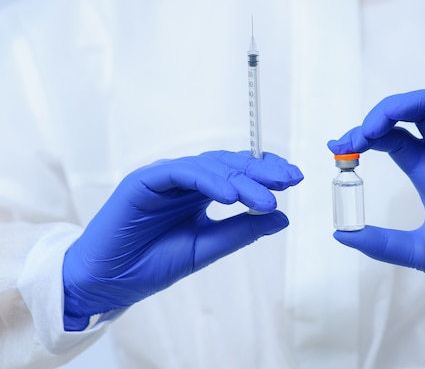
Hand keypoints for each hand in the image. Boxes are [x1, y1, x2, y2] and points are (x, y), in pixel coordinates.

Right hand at [63, 150, 302, 329]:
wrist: (109, 283)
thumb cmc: (152, 265)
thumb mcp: (205, 248)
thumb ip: (241, 231)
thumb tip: (282, 217)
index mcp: (199, 193)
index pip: (237, 173)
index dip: (266, 173)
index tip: (293, 180)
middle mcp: (184, 180)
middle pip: (229, 164)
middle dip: (261, 170)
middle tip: (289, 180)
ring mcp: (164, 177)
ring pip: (209, 166)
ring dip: (241, 181)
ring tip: (265, 199)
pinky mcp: (144, 181)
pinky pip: (181, 172)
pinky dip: (208, 181)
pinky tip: (230, 197)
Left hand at [328, 90, 424, 308]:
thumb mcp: (414, 249)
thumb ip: (379, 242)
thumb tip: (339, 234)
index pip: (391, 137)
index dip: (364, 135)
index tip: (337, 145)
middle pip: (412, 115)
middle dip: (382, 115)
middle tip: (358, 135)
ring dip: (411, 103)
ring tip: (383, 119)